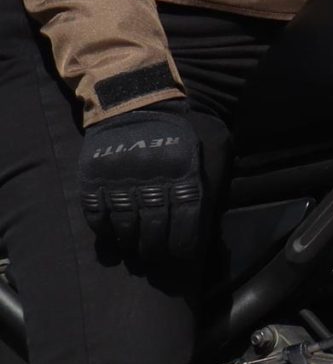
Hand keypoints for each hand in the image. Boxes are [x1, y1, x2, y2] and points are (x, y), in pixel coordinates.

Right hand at [79, 101, 204, 264]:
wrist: (132, 103)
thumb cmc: (172, 133)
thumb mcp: (200, 148)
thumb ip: (204, 181)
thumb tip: (207, 220)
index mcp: (182, 171)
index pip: (186, 219)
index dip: (184, 243)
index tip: (181, 257)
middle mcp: (152, 178)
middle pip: (154, 227)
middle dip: (156, 250)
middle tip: (155, 259)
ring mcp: (120, 180)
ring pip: (125, 226)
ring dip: (130, 244)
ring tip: (135, 251)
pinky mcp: (94, 179)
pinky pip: (96, 215)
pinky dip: (103, 230)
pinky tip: (111, 236)